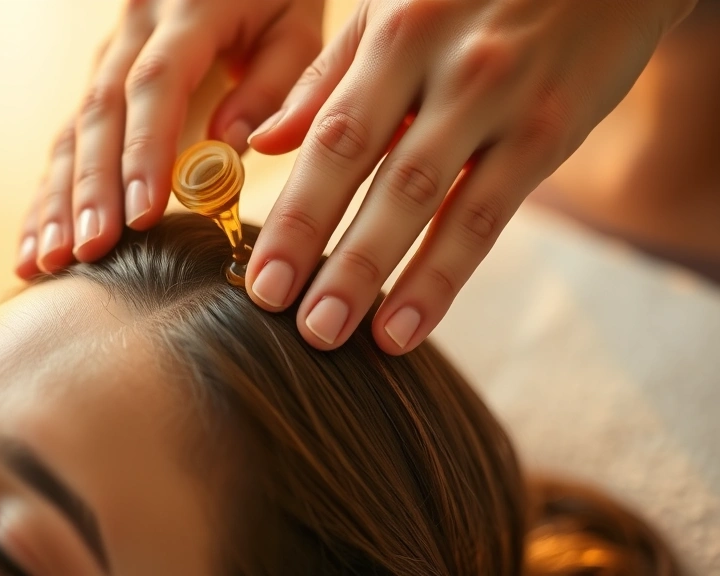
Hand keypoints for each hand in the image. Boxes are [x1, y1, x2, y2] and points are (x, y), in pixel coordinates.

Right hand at [16, 0, 323, 278]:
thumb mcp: (298, 24)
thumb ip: (274, 83)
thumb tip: (233, 145)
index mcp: (189, 8)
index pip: (157, 82)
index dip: (145, 148)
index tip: (144, 212)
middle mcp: (136, 28)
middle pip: (102, 110)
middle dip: (92, 187)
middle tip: (88, 250)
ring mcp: (110, 53)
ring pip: (74, 127)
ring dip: (58, 198)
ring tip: (49, 260)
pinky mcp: (100, 78)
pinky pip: (68, 137)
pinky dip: (49, 194)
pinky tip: (33, 243)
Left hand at [245, 0, 696, 353]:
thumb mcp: (396, 7)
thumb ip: (329, 76)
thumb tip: (262, 142)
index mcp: (398, 34)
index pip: (333, 139)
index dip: (296, 215)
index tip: (260, 279)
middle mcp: (450, 69)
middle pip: (378, 177)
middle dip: (331, 257)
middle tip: (295, 325)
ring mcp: (507, 101)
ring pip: (435, 203)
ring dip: (384, 278)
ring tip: (339, 336)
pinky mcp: (554, 130)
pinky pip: (491, 215)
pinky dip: (447, 276)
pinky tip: (409, 325)